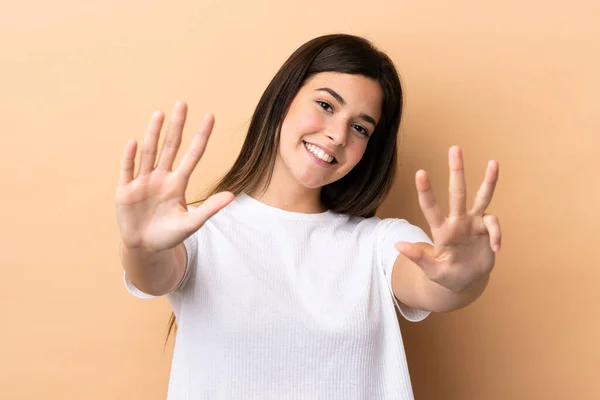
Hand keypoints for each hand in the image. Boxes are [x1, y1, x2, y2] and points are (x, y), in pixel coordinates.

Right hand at [115, 101, 233, 252]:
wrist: (145, 247)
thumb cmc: (169, 234)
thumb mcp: (191, 223)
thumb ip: (209, 209)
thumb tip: (232, 196)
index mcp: (178, 183)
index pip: (192, 155)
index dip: (201, 137)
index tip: (210, 117)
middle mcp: (161, 177)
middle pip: (170, 147)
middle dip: (176, 127)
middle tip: (182, 104)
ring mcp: (143, 181)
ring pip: (149, 153)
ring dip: (153, 134)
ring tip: (159, 114)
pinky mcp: (126, 190)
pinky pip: (128, 170)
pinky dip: (130, 157)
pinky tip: (134, 142)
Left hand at [395, 146, 500, 291]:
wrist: (466, 282)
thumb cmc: (446, 275)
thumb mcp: (432, 270)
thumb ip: (418, 258)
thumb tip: (397, 245)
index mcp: (441, 230)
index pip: (431, 208)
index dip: (426, 191)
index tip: (420, 173)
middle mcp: (457, 221)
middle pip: (457, 192)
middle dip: (456, 171)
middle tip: (454, 148)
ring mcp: (473, 223)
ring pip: (481, 197)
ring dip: (488, 181)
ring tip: (493, 163)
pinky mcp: (487, 230)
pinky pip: (494, 225)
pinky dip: (496, 235)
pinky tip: (495, 249)